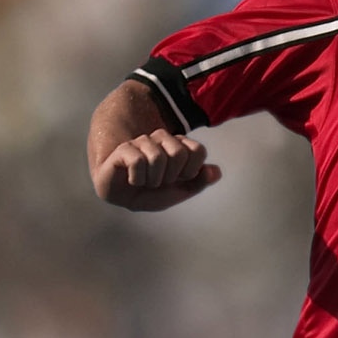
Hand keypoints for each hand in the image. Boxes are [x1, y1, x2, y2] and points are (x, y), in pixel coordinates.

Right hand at [95, 129, 220, 209]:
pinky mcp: (124, 149)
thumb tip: (216, 172)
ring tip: (146, 182)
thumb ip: (198, 182)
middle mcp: (162, 139)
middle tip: (159, 182)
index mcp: (179, 146)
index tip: (179, 179)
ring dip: (153, 180)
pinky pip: (137, 161)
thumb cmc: (150, 193)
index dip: (191, 171)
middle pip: (179, 153)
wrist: (121, 197)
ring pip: (158, 157)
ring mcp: (143, 142)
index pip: (198, 150)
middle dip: (171, 176)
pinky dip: (137, 178)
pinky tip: (134, 180)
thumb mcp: (179, 192)